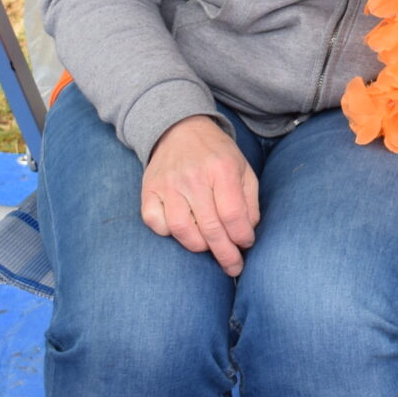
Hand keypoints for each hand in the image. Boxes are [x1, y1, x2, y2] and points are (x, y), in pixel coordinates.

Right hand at [140, 114, 260, 275]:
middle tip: (234, 266)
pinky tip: (184, 230)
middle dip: (225, 254)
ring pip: (183, 231)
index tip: (246, 244)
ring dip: (199, 246)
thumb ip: (249, 200)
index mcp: (221, 169)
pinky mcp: (149, 191)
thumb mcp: (242, 168)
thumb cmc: (216, 155)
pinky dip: (170, 234)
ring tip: (210, 247)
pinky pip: (157, 224)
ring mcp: (168, 185)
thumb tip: (247, 232)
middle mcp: (193, 177)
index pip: (233, 214)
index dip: (242, 236)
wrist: (180, 130)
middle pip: (210, 228)